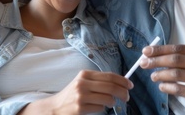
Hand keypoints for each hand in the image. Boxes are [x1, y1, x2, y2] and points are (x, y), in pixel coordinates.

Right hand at [18, 70, 132, 114]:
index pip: (109, 75)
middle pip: (111, 86)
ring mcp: (81, 95)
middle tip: (127, 97)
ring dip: (113, 102)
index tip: (130, 85)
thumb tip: (120, 82)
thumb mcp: (82, 83)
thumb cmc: (72, 96)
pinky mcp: (80, 108)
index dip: (123, 80)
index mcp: (85, 74)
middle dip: (123, 92)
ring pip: (108, 98)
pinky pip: (100, 108)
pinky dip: (103, 108)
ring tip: (110, 103)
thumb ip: (98, 81)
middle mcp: (83, 83)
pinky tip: (98, 107)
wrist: (54, 108)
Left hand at [140, 45, 184, 114]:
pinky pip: (178, 88)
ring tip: (153, 76)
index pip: (179, 48)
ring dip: (160, 75)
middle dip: (156, 60)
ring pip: (175, 73)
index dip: (161, 49)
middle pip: (175, 58)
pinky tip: (162, 87)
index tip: (146, 50)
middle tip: (143, 63)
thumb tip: (160, 54)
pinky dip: (167, 87)